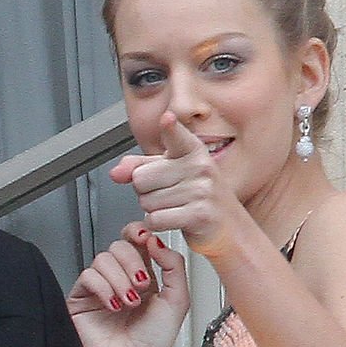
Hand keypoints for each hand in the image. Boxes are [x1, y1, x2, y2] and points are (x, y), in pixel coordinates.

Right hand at [67, 222, 189, 346]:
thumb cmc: (152, 343)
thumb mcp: (178, 300)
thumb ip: (174, 266)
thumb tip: (157, 241)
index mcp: (143, 276)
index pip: (135, 241)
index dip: (138, 232)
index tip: (145, 237)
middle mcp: (120, 279)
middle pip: (119, 245)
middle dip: (133, 261)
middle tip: (142, 285)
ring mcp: (99, 287)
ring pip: (103, 259)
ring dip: (120, 279)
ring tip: (129, 303)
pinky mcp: (81, 298)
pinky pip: (87, 275)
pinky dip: (103, 287)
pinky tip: (113, 305)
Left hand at [110, 112, 239, 255]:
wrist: (230, 227)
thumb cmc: (199, 198)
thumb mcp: (170, 174)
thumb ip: (139, 167)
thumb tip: (115, 173)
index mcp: (192, 150)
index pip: (175, 136)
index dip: (170, 128)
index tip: (167, 119)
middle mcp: (199, 167)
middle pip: (141, 178)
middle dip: (146, 192)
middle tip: (168, 195)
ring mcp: (202, 190)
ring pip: (147, 201)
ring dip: (153, 210)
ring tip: (175, 208)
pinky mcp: (199, 215)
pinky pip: (156, 219)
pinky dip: (157, 224)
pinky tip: (173, 220)